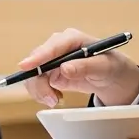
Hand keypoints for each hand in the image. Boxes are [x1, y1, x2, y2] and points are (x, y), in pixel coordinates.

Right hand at [19, 28, 138, 106]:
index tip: (25, 66)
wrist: (114, 79)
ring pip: (34, 74)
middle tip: (52, 99)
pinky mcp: (51, 73)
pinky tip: (56, 98)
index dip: (38, 56)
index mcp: (72, 39)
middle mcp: (58, 47)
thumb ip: (85, 67)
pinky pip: (37, 83)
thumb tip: (64, 68)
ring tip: (56, 100)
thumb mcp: (104, 67)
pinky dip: (43, 93)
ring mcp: (53, 60)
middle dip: (40, 82)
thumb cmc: (112, 67)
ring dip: (40, 90)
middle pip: (37, 61)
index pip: (52, 46)